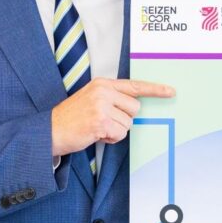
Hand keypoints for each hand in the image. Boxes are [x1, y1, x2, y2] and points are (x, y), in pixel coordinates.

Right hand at [50, 79, 173, 155]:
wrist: (50, 130)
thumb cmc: (73, 117)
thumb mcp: (92, 99)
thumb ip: (112, 98)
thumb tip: (135, 107)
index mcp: (103, 84)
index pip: (135, 85)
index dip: (155, 89)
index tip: (171, 91)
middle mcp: (103, 91)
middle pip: (135, 109)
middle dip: (124, 119)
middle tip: (104, 121)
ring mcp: (101, 106)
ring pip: (128, 123)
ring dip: (116, 131)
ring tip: (97, 128)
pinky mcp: (100, 121)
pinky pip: (120, 134)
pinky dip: (110, 139)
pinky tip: (95, 134)